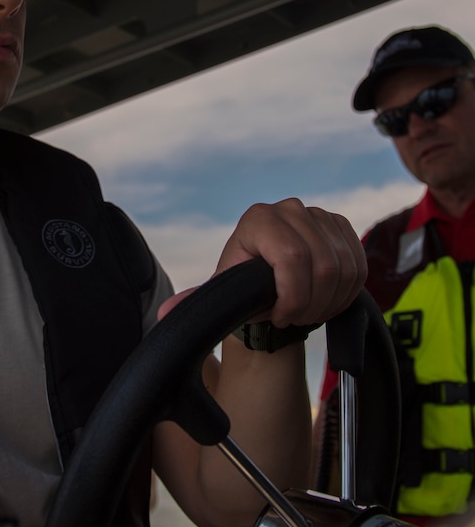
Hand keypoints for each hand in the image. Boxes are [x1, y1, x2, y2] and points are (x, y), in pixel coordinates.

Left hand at [159, 199, 364, 326]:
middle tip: (296, 318)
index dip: (292, 296)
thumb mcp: (222, 293)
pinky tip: (327, 300)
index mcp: (257, 219)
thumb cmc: (243, 289)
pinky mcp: (341, 226)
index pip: (291, 257)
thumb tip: (167, 313)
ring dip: (330, 300)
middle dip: (312, 303)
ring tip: (308, 312)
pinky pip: (358, 264)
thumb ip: (199, 302)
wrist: (267, 284)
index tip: (281, 316)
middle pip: (322, 264)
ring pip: (344, 267)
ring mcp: (318, 214)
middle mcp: (289, 208)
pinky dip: (347, 291)